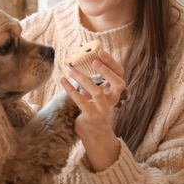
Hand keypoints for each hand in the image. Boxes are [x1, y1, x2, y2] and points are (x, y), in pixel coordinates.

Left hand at [59, 50, 124, 171]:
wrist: (93, 132)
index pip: (120, 74)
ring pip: (97, 92)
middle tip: (94, 61)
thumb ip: (91, 79)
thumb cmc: (93, 107)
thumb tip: (78, 61)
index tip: (100, 52)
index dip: (112, 63)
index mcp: (114, 91)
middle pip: (118, 83)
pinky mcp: (91, 116)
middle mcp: (112, 99)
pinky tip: (63, 81)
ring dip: (85, 80)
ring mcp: (103, 109)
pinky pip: (81, 101)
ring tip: (72, 70)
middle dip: (107, 71)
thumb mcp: (95, 92)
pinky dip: (71, 90)